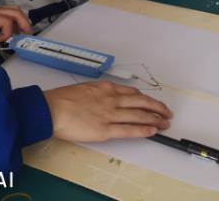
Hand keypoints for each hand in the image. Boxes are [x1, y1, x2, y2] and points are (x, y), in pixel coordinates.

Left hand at [0, 5, 31, 54]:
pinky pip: (8, 11)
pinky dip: (15, 19)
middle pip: (15, 11)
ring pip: (13, 9)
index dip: (7, 34)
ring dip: (21, 20)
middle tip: (26, 36)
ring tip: (22, 34)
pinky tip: (13, 31)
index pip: (6, 21)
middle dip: (24, 23)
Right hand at [44, 81, 171, 141]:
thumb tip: (104, 100)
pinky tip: (152, 131)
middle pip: (141, 102)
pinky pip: (129, 129)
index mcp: (105, 88)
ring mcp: (110, 114)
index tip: (152, 103)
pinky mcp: (105, 129)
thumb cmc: (62, 99)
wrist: (52, 109)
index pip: (132, 93)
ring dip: (155, 119)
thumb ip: (98, 94)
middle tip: (166, 112)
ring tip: (164, 123)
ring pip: (139, 115)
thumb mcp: (84, 89)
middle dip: (157, 108)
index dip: (145, 99)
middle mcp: (111, 99)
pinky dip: (143, 130)